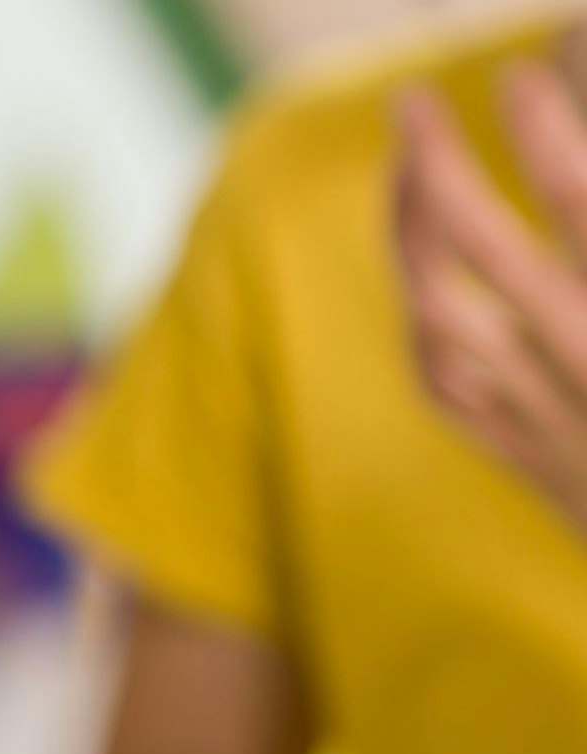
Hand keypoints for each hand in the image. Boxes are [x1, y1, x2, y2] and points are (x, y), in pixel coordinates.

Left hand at [395, 66, 586, 525]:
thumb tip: (581, 158)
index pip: (582, 198)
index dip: (547, 127)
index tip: (527, 66)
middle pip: (480, 250)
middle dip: (433, 166)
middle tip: (414, 100)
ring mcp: (554, 420)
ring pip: (440, 317)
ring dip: (408, 239)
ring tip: (406, 170)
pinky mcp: (538, 464)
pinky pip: (448, 387)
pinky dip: (422, 323)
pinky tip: (416, 278)